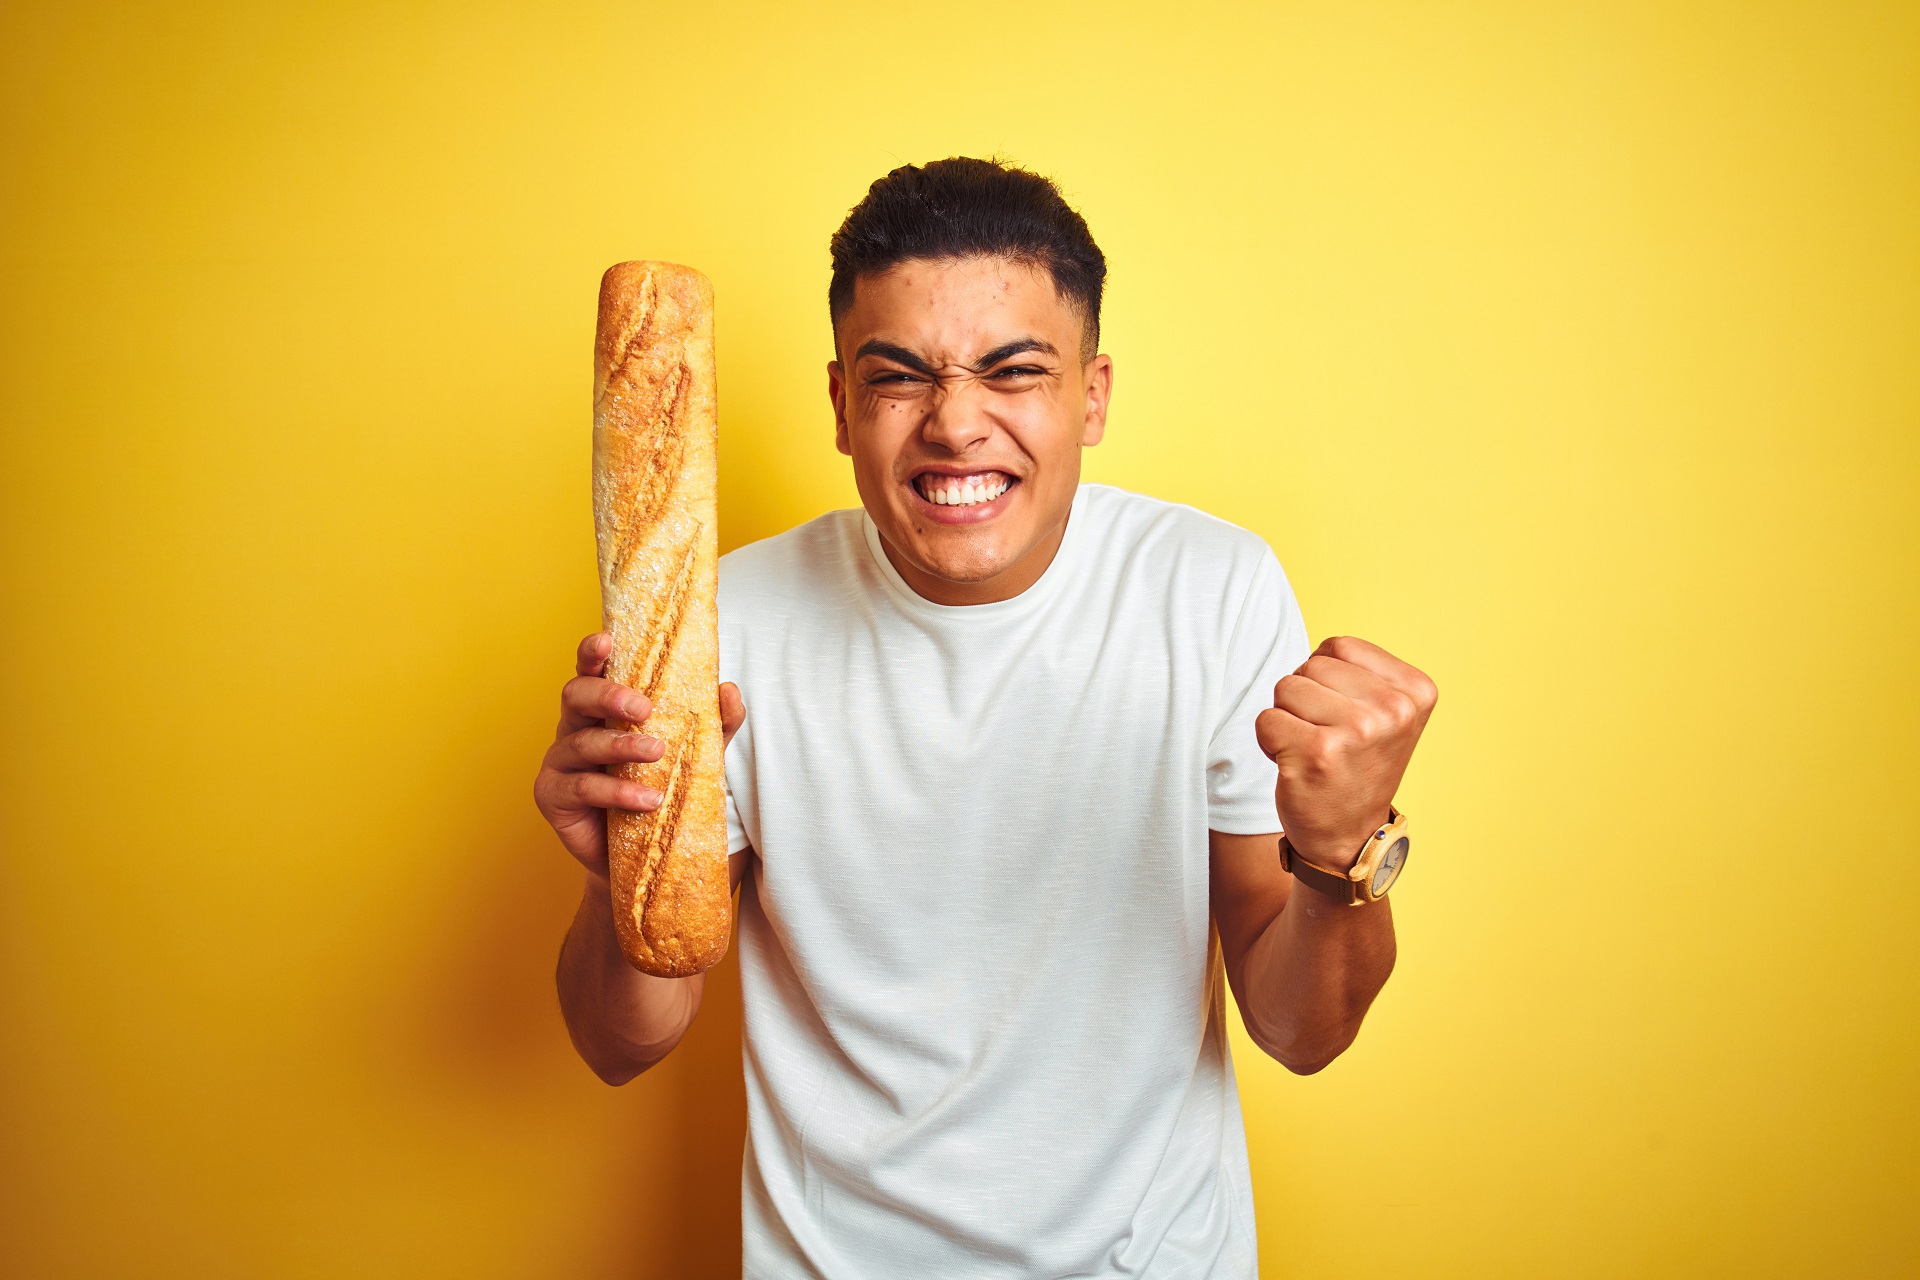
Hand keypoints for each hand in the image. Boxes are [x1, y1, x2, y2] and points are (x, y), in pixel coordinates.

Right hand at [533, 632, 745, 878]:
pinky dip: (617, 791)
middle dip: (608, 695)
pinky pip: (582, 788)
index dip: (592, 652)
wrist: (645, 855)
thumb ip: (716, 725)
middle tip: (644, 708)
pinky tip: (647, 798)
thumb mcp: (698, 756)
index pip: (592, 671)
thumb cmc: (663, 791)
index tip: (606, 640)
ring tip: (657, 752)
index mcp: (602, 709)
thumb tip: (728, 690)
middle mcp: (575, 727)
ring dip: (620, 745)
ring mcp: (559, 762)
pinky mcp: (553, 797)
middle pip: (575, 695)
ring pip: (580, 742)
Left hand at [1255, 636, 1436, 871]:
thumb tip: (1319, 650)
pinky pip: (1266, 720)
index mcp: (1416, 692)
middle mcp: (1393, 710)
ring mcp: (1357, 731)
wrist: (1351, 838)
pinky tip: (1297, 765)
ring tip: (1313, 749)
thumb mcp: (1386, 714)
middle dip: (1305, 698)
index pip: (1339, 646)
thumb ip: (1361, 673)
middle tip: (1326, 737)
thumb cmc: (1358, 767)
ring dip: (1287, 718)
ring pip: (1286, 687)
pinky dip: (1269, 742)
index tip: (1345, 715)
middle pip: (1311, 665)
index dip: (1327, 677)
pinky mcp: (1317, 754)